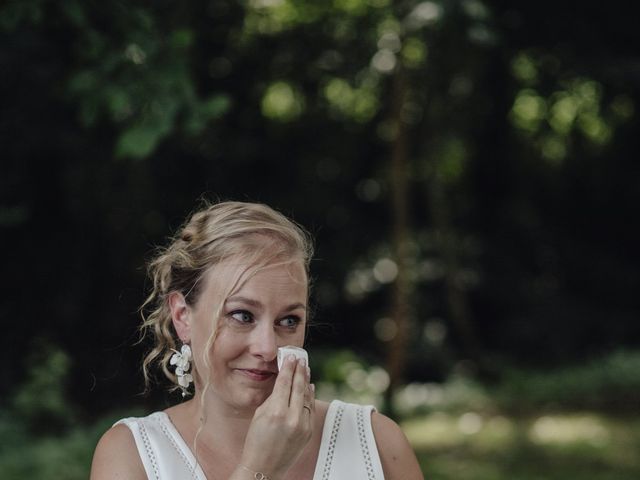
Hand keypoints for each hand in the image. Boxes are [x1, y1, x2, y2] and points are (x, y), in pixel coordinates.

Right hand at [239, 355, 313, 478]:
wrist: (264, 468)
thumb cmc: (256, 441)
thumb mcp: (260, 414)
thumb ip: (273, 398)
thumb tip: (284, 383)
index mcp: (276, 411)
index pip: (285, 383)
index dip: (288, 368)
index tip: (291, 357)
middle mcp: (292, 417)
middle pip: (298, 387)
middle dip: (299, 371)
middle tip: (300, 359)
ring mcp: (302, 425)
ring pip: (307, 396)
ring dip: (306, 381)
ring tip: (305, 369)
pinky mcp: (308, 432)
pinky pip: (310, 409)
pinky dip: (310, 396)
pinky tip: (309, 387)